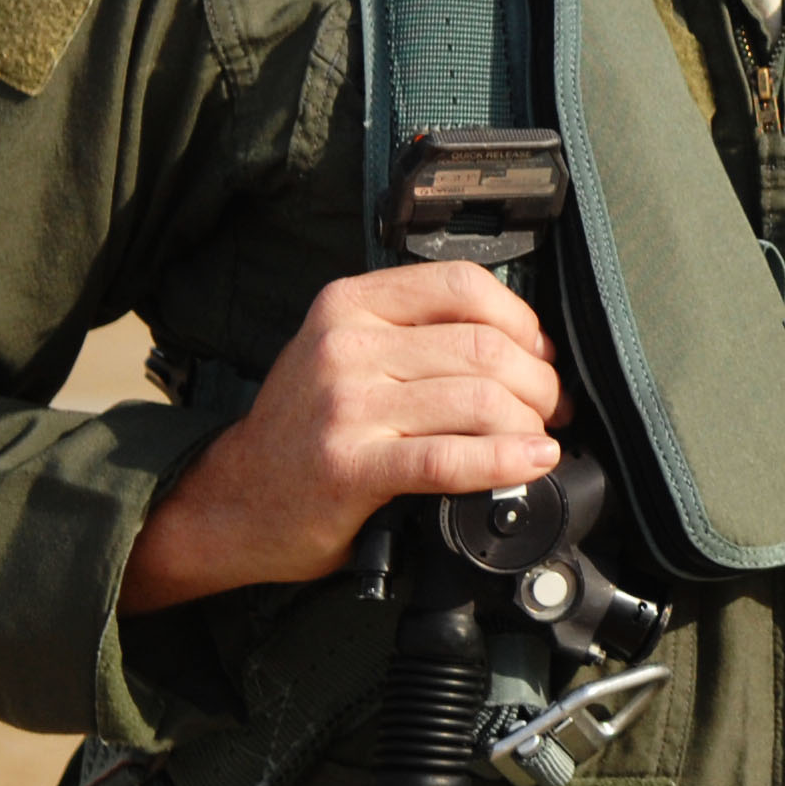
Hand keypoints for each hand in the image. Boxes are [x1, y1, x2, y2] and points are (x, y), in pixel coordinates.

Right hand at [119, 262, 567, 613]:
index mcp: (349, 304)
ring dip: (528, 424)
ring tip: (537, 440)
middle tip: (551, 410)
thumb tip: (526, 345)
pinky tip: (530, 464)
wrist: (233, 500)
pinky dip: (505, 460)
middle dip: (538, 382)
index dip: (522, 322)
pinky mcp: (351, 465)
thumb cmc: (306, 428)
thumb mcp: (346, 353)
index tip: (541, 354)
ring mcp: (345, 405)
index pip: (464, 285)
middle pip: (483, 346)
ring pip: (478, 399)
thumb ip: (415, 335)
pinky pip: (450, 457)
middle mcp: (345, 345)